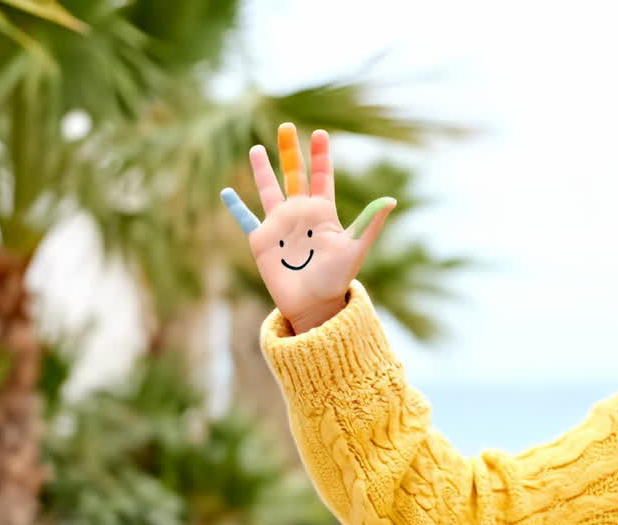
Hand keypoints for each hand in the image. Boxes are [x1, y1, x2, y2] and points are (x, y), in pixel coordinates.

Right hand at [221, 122, 395, 332]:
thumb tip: (391, 201)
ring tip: (257, 148)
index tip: (321, 133)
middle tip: (287, 126)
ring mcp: (280, 225)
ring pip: (269, 190)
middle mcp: (300, 214)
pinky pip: (246, 220)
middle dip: (290, 151)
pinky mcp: (262, 240)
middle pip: (294, 175)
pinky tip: (226, 192)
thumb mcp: (354, 249)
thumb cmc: (337, 279)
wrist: (315, 305)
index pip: (321, 177)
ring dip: (262, 170)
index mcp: (323, 212)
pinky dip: (236, 207)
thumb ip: (369, 223)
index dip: (321, 155)